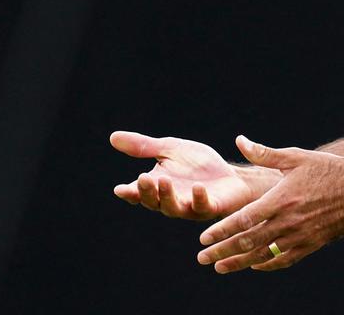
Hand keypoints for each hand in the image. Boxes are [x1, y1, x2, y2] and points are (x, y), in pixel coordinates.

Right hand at [110, 131, 276, 219]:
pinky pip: (203, 206)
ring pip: (174, 207)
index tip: (120, 189)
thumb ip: (144, 147)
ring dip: (167, 196)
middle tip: (143, 178)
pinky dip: (199, 198)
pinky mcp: (211, 207)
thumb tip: (112, 137)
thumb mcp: (170, 149)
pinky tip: (197, 187)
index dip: (130, 193)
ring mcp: (190, 206)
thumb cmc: (199, 165)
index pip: (138, 193)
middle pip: (153, 201)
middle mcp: (171, 200)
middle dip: (147, 191)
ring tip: (164, 181)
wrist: (231, 174)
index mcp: (158, 187)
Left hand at [195, 135, 343, 273]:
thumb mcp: (294, 157)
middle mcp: (288, 221)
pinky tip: (254, 265)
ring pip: (264, 255)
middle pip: (249, 242)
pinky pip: (285, 259)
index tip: (204, 238)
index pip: (244, 220)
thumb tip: (240, 140)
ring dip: (240, 263)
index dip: (222, 231)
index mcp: (280, 199)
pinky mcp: (312, 244)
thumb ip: (264, 154)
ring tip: (220, 268)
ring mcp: (300, 236)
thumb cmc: (327, 169)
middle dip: (223, 251)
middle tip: (202, 258)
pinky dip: (267, 265)